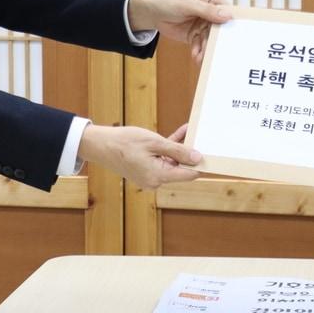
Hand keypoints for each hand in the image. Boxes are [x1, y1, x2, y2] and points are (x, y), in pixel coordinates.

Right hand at [78, 124, 201, 189]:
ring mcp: (149, 177)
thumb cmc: (125, 142)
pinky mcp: (145, 170)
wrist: (100, 144)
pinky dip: (168, 149)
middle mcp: (155, 181)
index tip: (213, 156)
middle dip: (190, 153)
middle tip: (201, 137)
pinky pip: (162, 160)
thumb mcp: (155, 142)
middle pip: (180, 168)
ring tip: (189, 131)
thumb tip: (197, 158)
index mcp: (158, 176)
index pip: (188, 174)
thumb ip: (177, 151)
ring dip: (179, 148)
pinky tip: (179, 134)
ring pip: (172, 162)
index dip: (201, 165)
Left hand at [127, 0, 231, 62]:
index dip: (232, 23)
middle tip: (218, 52)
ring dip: (207, 49)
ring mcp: (202, 24)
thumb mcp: (187, 4)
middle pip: (220, 28)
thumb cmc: (167, 0)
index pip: (227, 11)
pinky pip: (201, 45)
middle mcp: (210, 12)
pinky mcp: (194, 35)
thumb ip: (206, 10)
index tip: (235, 36)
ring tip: (203, 58)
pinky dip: (199, 51)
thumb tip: (227, 16)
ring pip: (210, 39)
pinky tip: (196, 57)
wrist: (148, 11)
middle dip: (219, 41)